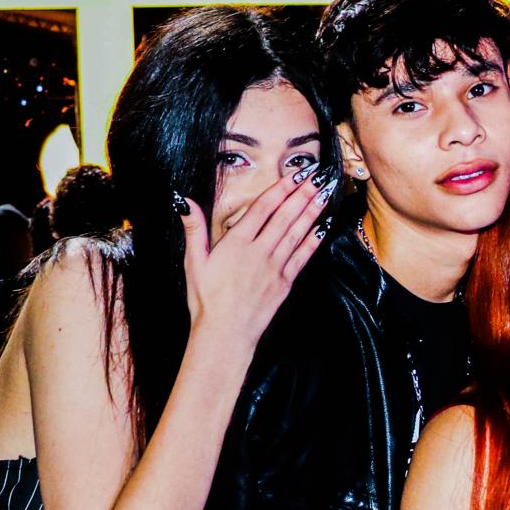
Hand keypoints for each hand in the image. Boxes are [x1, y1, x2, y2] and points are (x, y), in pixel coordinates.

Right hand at [178, 172, 328, 356]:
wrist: (225, 335)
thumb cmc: (206, 301)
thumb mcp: (193, 263)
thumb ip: (194, 229)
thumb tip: (184, 202)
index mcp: (236, 243)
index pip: (262, 208)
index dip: (280, 189)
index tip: (294, 174)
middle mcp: (259, 252)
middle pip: (284, 217)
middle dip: (302, 194)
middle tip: (318, 176)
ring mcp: (274, 268)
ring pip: (297, 233)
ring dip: (312, 212)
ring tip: (325, 193)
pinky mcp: (284, 284)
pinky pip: (302, 257)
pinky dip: (313, 241)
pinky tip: (322, 227)